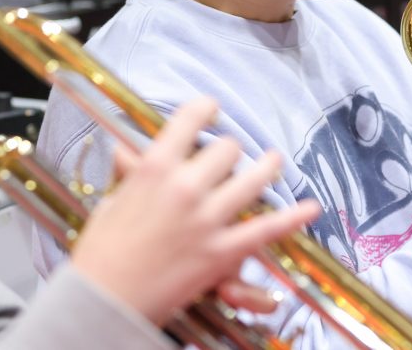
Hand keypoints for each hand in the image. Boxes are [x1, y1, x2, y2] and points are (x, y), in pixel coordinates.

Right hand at [71, 98, 319, 325]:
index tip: (211, 109)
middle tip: (226, 158)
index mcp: (154, 168)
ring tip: (273, 160)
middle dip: (228, 151)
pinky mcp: (222, 252)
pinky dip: (293, 218)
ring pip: (253, 178)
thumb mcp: (112, 202)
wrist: (101, 303)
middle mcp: (185, 188)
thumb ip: (130, 173)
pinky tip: (311, 207)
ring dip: (266, 167)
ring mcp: (207, 220)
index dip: (205, 109)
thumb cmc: (100, 254)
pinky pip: (266, 229)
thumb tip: (127, 149)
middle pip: (227, 148)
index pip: (190, 119)